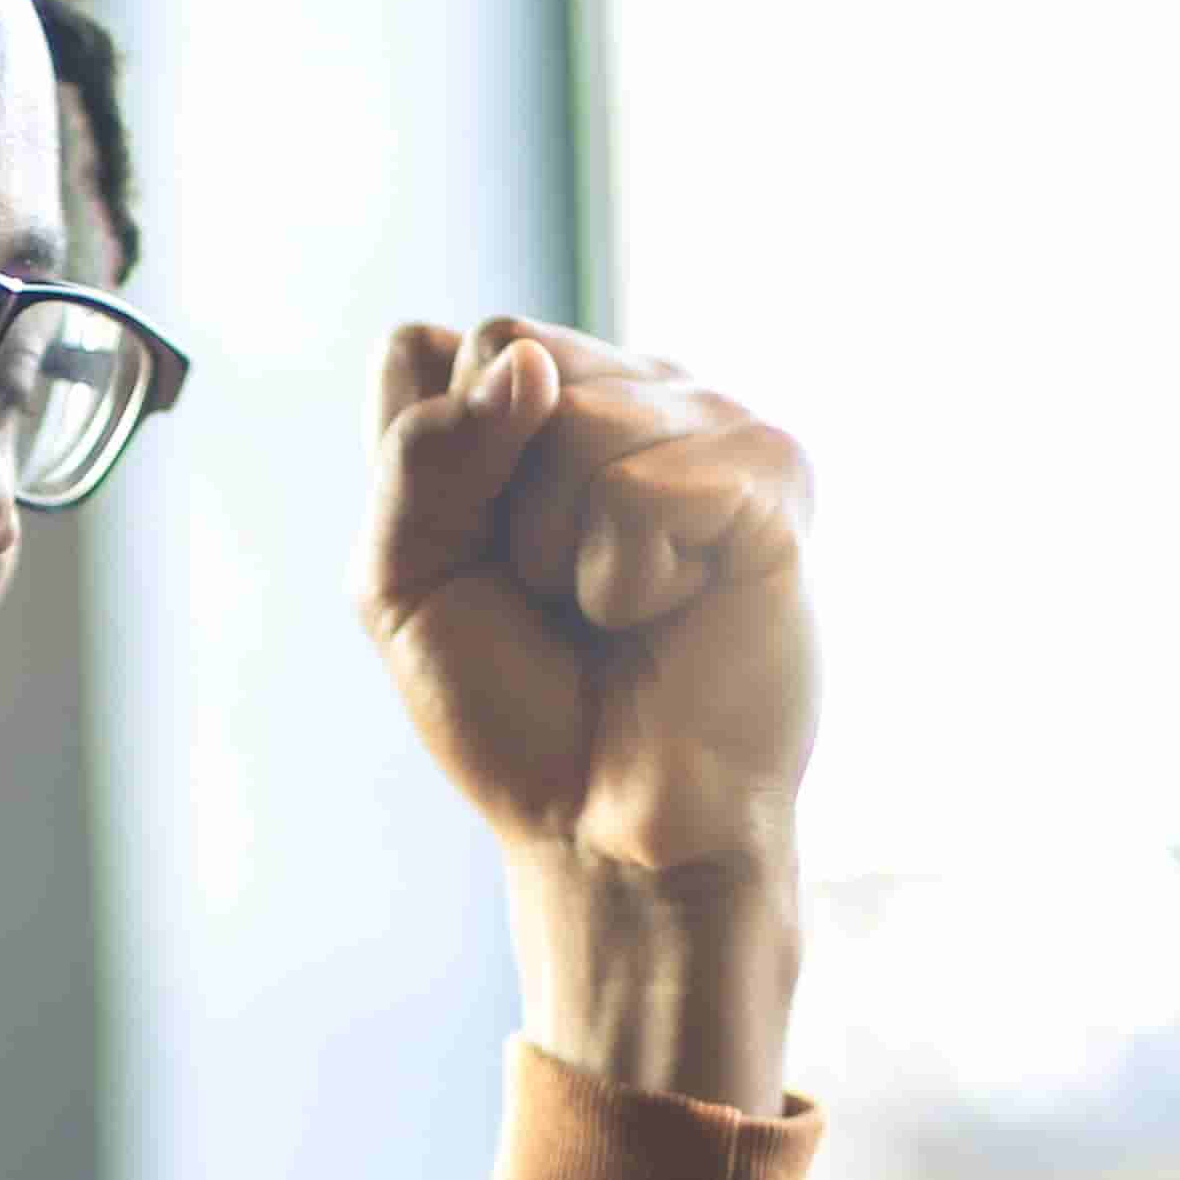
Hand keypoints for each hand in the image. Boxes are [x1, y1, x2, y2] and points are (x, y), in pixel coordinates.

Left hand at [363, 319, 815, 1108]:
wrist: (607, 829)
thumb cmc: (517, 706)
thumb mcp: (406, 581)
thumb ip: (420, 461)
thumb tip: (526, 365)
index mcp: (544, 398)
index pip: (439, 350)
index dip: (429, 467)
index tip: (474, 559)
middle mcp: (634, 387)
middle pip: (511, 353)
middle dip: (494, 505)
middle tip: (552, 593)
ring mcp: (712, 421)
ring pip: (575, 417)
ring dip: (560, 552)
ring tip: (615, 610)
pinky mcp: (772, 475)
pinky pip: (642, 488)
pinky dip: (626, 579)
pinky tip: (672, 612)